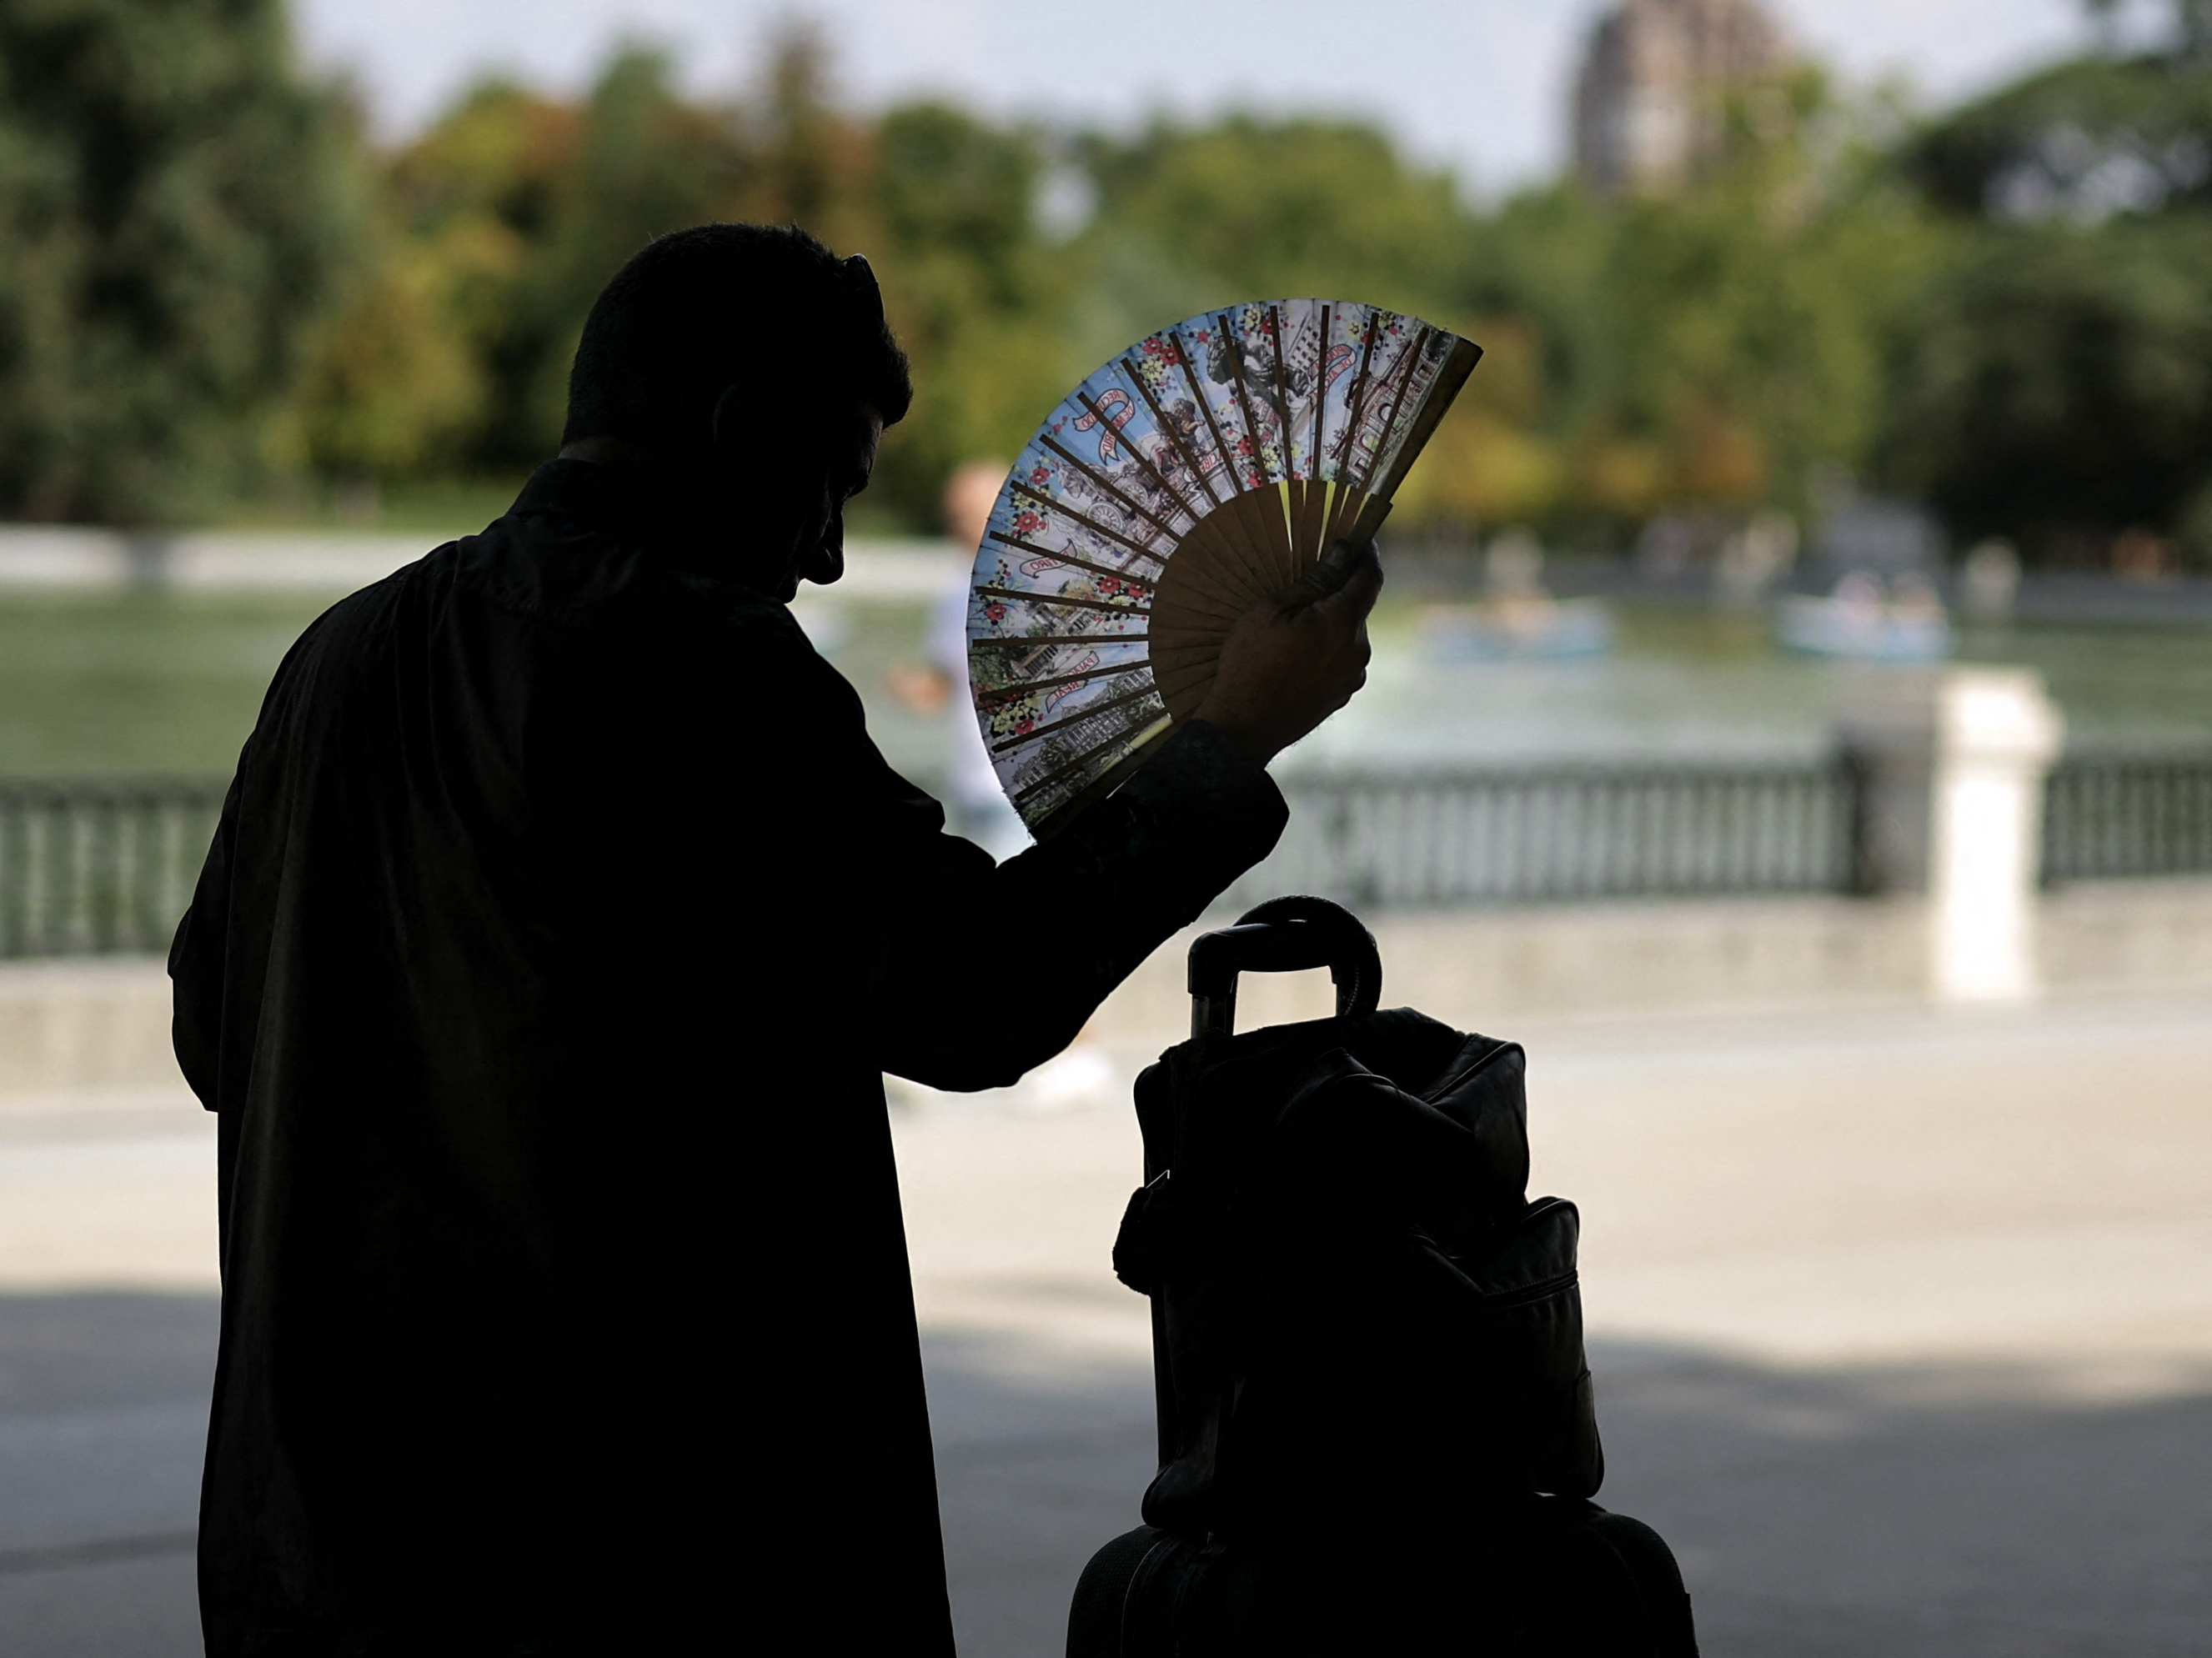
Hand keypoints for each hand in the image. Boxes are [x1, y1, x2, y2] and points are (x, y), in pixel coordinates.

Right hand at [1192, 538, 1382, 765]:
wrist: (1243, 727)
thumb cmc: (1250, 663)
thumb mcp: (1273, 610)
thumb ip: (1315, 580)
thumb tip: (1343, 553)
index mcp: (1342, 622)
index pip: (1370, 577)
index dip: (1367, 553)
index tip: (1358, 538)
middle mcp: (1357, 650)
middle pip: (1357, 607)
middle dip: (1339, 592)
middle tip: (1307, 585)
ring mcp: (1353, 676)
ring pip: (1348, 635)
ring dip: (1330, 624)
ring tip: (1292, 630)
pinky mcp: (1342, 695)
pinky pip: (1341, 661)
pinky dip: (1326, 650)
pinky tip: (1294, 657)